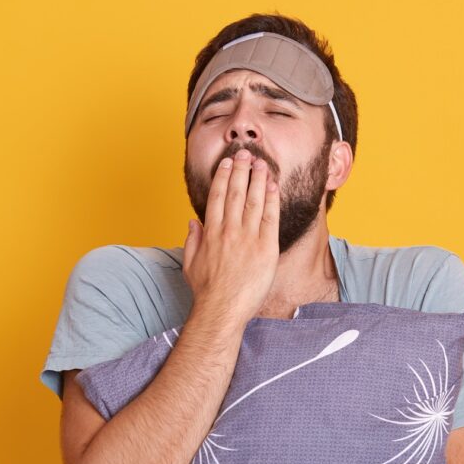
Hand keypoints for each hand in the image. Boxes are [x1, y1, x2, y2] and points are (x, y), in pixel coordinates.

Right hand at [182, 148, 280, 325]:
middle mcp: (229, 231)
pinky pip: (270, 217)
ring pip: (254, 200)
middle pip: (236, 193)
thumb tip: (193, 222)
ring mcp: (248, 238)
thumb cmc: (206, 292)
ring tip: (262, 163)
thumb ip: (192, 240)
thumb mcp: (190, 264)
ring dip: (258, 179)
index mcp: (211, 232)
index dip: (223, 176)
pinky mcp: (265, 248)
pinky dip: (272, 199)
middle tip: (246, 153)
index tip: (228, 163)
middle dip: (241, 170)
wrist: (222, 310)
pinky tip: (273, 185)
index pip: (217, 197)